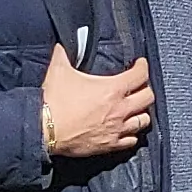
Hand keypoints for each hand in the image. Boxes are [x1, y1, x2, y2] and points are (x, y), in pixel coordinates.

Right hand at [40, 47, 154, 157]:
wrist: (43, 129)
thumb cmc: (53, 100)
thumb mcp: (58, 70)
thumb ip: (62, 55)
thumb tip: (60, 45)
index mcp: (112, 89)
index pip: (140, 75)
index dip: (142, 67)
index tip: (140, 64)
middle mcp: (120, 109)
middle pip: (148, 98)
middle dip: (146, 89)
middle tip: (139, 86)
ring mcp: (116, 129)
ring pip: (143, 121)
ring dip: (141, 113)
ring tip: (136, 109)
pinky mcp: (109, 145)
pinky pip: (130, 141)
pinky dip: (132, 134)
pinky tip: (127, 130)